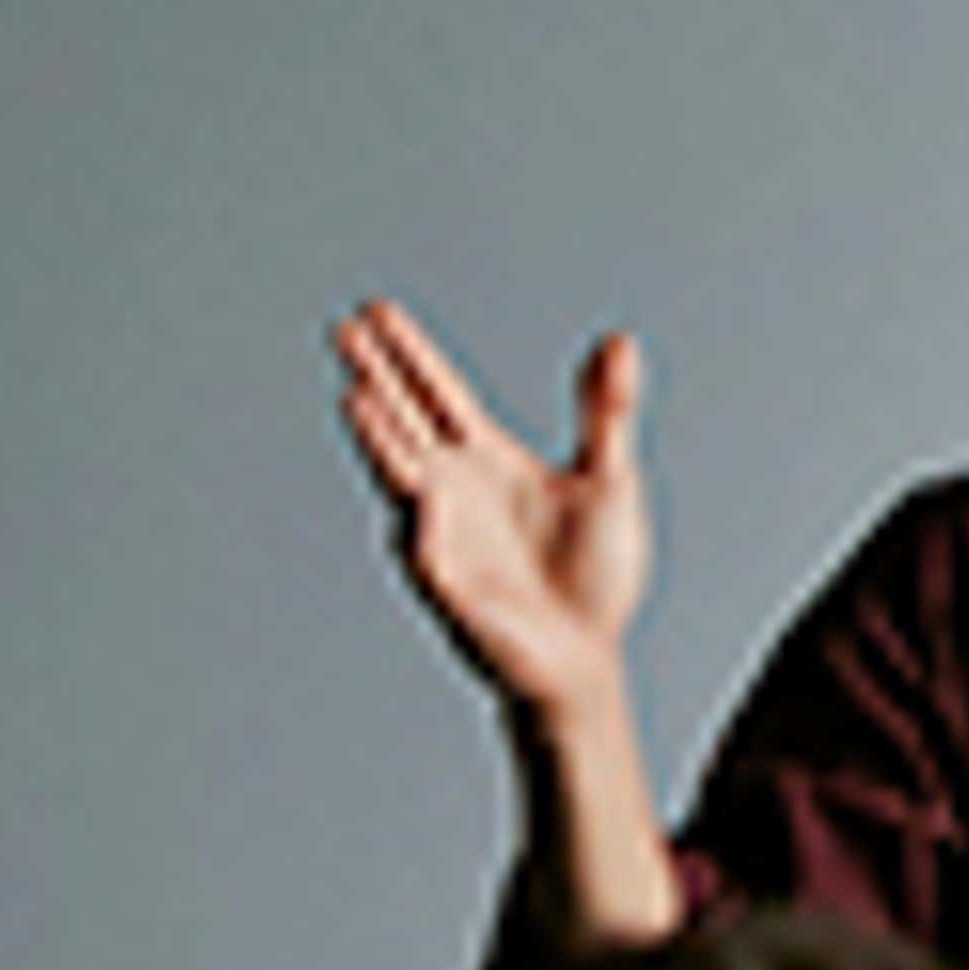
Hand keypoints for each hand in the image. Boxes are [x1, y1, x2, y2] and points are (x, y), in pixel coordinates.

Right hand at [331, 299, 652, 716]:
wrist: (588, 658)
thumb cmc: (595, 578)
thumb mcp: (610, 480)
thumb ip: (606, 413)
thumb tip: (621, 343)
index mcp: (488, 460)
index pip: (439, 394)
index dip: (411, 355)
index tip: (378, 311)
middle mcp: (454, 489)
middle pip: (407, 421)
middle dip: (379, 379)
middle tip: (347, 331)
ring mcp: (443, 533)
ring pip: (403, 475)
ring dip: (382, 438)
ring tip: (360, 394)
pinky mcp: (448, 582)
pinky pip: (426, 543)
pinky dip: (419, 514)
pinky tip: (416, 485)